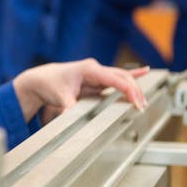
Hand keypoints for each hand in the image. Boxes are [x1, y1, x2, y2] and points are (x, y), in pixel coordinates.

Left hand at [13, 58, 148, 122]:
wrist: (41, 80)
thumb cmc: (50, 85)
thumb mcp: (59, 97)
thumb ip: (68, 106)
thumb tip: (72, 117)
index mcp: (89, 69)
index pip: (116, 79)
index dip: (129, 91)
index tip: (136, 104)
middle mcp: (96, 69)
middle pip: (123, 77)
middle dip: (135, 91)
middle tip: (141, 107)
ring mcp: (97, 73)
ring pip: (121, 78)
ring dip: (134, 88)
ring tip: (143, 101)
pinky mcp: (96, 79)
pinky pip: (116, 78)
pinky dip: (131, 75)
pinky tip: (145, 71)